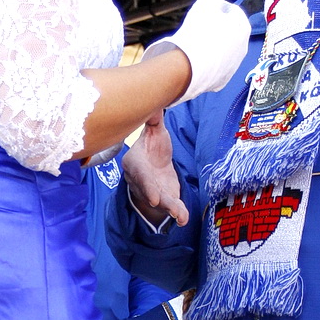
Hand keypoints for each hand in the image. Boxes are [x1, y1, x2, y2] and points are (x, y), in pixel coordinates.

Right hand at [122, 112, 188, 226]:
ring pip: (160, 200)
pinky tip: (184, 219)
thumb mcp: (154, 131)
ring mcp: (152, 192)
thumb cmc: (152, 146)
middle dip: (154, 196)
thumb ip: (154, 120)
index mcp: (135, 162)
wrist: (154, 165)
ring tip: (180, 215)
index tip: (152, 195)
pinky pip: (170, 206)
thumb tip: (155, 101)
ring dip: (169, 207)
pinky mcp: (164, 198)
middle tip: (159, 202)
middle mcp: (140, 180)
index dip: (144, 183)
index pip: (138, 172)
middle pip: (146, 189)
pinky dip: (178, 212)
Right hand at [141, 0, 251, 100]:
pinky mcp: (224, 80)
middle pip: (229, 32)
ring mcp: (234, 65)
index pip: (232, 11)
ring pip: (224, 50)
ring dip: (214, 46)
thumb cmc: (198, 32)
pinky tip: (198, 60)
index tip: (205, 12)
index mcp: (242, 26)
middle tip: (200, 28)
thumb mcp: (205, 4)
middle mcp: (243, 47)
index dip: (217, 9)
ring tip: (198, 44)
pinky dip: (211, 63)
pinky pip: (218, 67)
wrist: (188, 66)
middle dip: (217, 28)